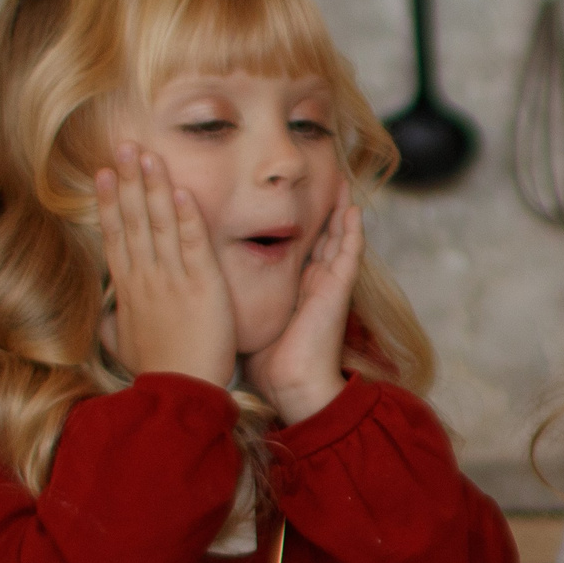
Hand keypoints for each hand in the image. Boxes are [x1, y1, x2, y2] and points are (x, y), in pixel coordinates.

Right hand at [96, 144, 233, 384]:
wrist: (180, 393)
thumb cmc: (156, 373)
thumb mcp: (123, 348)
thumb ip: (113, 325)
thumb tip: (104, 316)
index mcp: (129, 290)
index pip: (116, 236)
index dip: (110, 202)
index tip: (102, 173)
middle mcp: (146, 278)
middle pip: (134, 219)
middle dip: (128, 180)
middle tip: (123, 145)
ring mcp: (173, 279)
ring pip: (161, 223)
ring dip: (154, 187)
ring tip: (147, 155)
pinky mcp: (202, 285)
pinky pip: (193, 243)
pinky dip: (188, 216)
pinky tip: (182, 190)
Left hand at [245, 194, 360, 425]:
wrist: (291, 386)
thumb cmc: (268, 364)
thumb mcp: (249, 320)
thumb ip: (239, 299)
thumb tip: (211, 288)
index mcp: (295, 289)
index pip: (296, 247)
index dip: (291, 222)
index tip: (281, 196)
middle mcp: (314, 282)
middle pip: (320, 235)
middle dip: (319, 207)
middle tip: (317, 175)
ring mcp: (329, 285)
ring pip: (338, 238)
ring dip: (340, 210)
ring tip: (339, 180)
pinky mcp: (339, 290)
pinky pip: (350, 253)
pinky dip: (352, 231)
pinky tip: (352, 208)